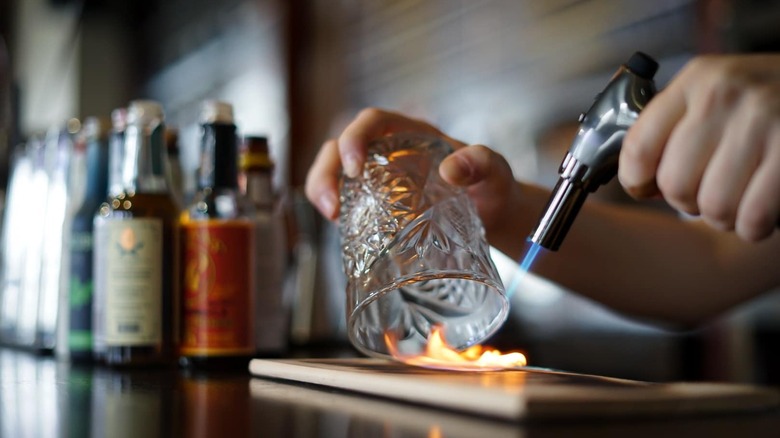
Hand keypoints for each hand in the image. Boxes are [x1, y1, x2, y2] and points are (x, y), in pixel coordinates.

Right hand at [304, 108, 519, 239]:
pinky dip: (335, 209)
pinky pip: (347, 198)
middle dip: (328, 169)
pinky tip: (340, 226)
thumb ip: (481, 163)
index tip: (354, 167)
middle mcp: (389, 150)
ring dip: (322, 188)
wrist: (494, 214)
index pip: (373, 120)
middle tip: (332, 203)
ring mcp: (379, 177)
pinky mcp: (376, 202)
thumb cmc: (493, 186)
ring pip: (335, 170)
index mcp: (412, 133)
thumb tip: (451, 169)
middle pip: (341, 146)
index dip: (355, 136)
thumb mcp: (495, 172)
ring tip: (330, 216)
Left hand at [620, 54, 779, 241]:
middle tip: (710, 191)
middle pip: (674, 184)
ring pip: (713, 206)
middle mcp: (726, 94)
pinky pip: (754, 216)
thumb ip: (676, 128)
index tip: (646, 188)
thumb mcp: (719, 94)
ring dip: (724, 216)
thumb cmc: (770, 100)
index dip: (636, 181)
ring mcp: (764, 119)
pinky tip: (761, 211)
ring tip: (739, 199)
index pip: (638, 146)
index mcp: (697, 79)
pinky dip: (754, 226)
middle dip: (689, 201)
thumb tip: (640, 184)